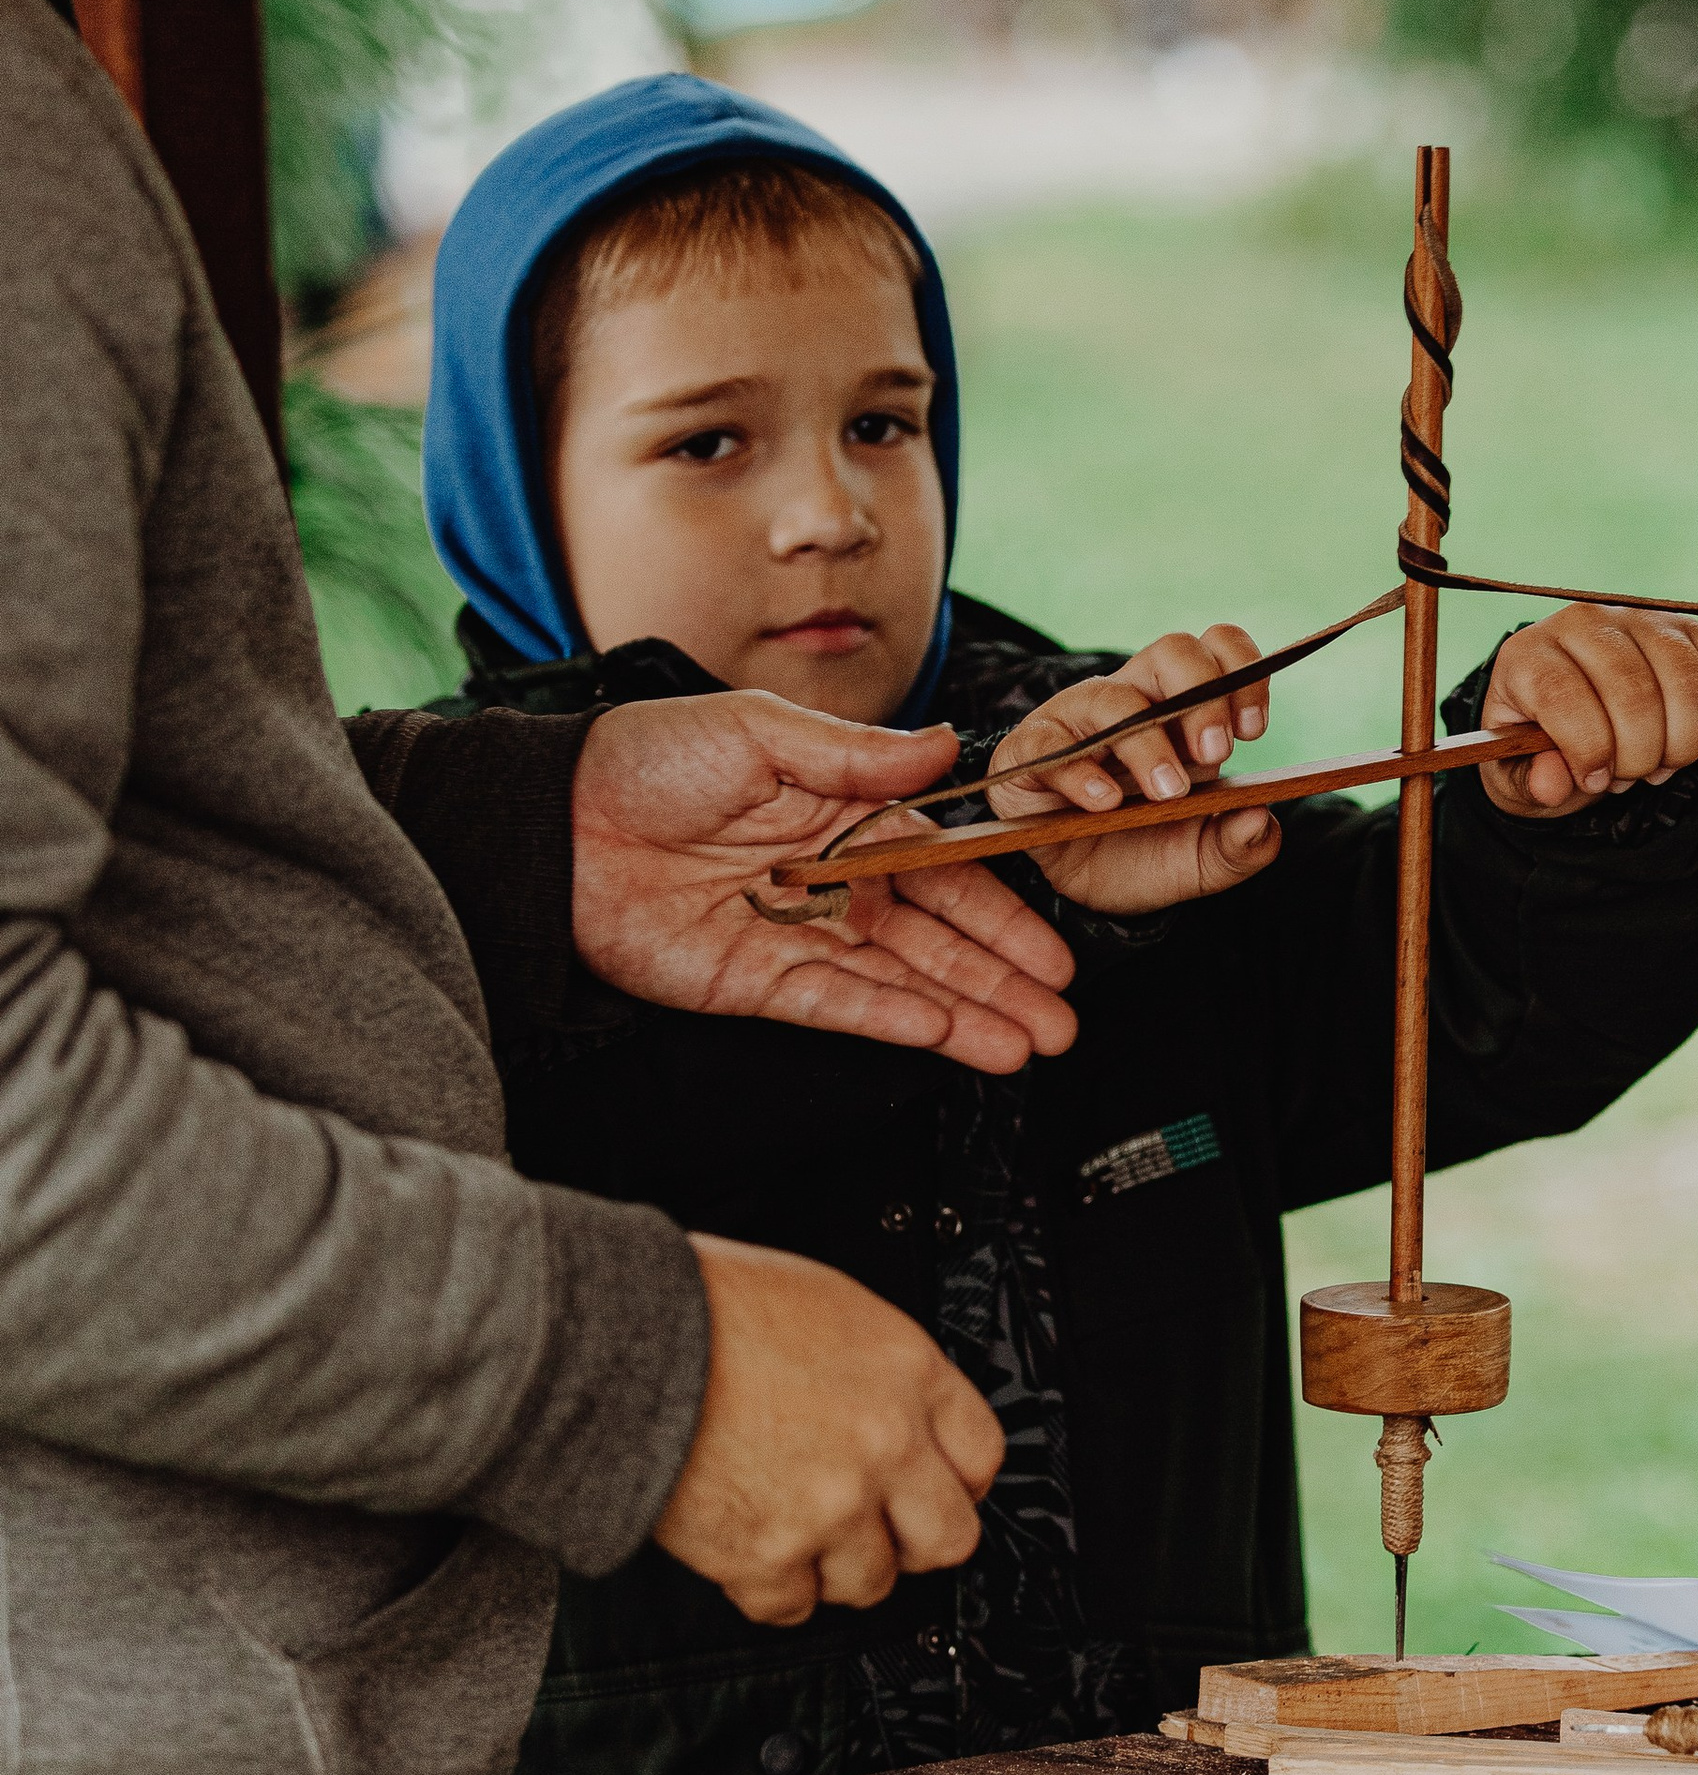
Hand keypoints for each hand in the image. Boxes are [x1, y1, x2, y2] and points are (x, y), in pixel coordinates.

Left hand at [573, 693, 1078, 1070]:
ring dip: (966, 1014)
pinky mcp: (755, 982)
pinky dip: (891, 1020)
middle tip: (1063, 1018)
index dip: (1002, 911)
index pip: (944, 869)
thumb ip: (857, 755)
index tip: (1054, 948)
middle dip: (1003, 980)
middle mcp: (834, 881)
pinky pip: (836, 1005)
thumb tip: (947, 749)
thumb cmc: (646, 758)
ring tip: (1029, 1044)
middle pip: (937, 939)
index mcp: (847, 815)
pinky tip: (945, 1036)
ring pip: (900, 982)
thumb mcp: (759, 731)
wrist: (557, 821)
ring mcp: (800, 935)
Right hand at [657, 1235, 1002, 1624]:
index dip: (959, 1481)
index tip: (936, 1489)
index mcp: (908, 1375)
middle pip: (948, 1538)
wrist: (614, 1340)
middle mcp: (884, 1447)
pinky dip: (770, 1587)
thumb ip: (880, 1373)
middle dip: (915, 1540)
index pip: (982, 1457)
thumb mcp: (827, 1306)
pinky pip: (792, 1607)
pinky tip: (749, 1546)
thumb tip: (899, 1417)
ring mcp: (829, 1509)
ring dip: (836, 1565)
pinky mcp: (766, 1557)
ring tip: (795, 1528)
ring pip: (871, 1583)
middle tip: (880, 1529)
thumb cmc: (705, 1305)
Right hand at [983, 627, 1283, 912]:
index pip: (1217, 652)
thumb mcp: (1206, 860)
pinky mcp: (1028, 756)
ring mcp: (1076, 723)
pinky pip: (1048, 744)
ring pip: (1112, 697)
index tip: (1252, 730)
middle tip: (1215, 753)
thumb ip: (1241, 844)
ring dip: (1147, 743)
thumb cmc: (1146, 855)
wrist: (1083, 894)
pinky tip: (1104, 802)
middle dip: (1202, 695)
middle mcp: (1131, 702)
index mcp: (1183, 711)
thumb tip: (1260, 820)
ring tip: (1167, 793)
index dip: (1242, 672)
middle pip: (1171, 652)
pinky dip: (1079, 772)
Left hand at [1476, 606, 1697, 817]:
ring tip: (1660, 764)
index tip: (1594, 781)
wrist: (1573, 715)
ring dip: (1683, 744)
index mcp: (1528, 655)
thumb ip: (1530, 782)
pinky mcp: (1687, 629)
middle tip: (1629, 777)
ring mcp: (1639, 620)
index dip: (1588, 749)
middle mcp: (1582, 623)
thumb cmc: (1542, 747)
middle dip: (1640, 756)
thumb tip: (1552, 783)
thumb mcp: (1520, 774)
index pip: (1564, 696)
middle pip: (1633, 694)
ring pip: (1686, 683)